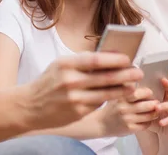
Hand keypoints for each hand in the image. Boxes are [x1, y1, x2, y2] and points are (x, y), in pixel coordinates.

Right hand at [24, 51, 142, 129]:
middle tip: (138, 72)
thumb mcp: (61, 64)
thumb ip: (82, 61)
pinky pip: (98, 104)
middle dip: (125, 75)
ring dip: (122, 89)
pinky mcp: (78, 112)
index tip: (127, 58)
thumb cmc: (49, 82)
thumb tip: (107, 55)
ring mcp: (75, 98)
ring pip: (106, 94)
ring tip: (133, 85)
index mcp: (67, 64)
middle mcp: (71, 81)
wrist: (30, 106)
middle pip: (105, 77)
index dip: (114, 59)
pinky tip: (118, 95)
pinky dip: (110, 99)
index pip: (96, 60)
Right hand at [99, 86, 159, 136]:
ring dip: (154, 113)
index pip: (137, 93)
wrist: (101, 124)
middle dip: (154, 103)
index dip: (147, 92)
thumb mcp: (116, 93)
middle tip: (157, 101)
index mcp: (121, 97)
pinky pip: (145, 125)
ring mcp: (126, 119)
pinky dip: (149, 121)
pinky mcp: (129, 129)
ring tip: (156, 109)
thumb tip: (136, 70)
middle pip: (146, 105)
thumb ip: (126, 84)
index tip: (150, 92)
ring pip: (148, 116)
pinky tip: (149, 118)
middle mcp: (123, 108)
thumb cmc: (112, 106)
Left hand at [148, 71, 167, 140]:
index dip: (164, 75)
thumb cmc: (154, 117)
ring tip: (157, 107)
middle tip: (163, 80)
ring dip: (164, 105)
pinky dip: (166, 121)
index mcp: (161, 95)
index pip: (163, 83)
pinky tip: (161, 122)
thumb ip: (141, 96)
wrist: (164, 132)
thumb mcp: (147, 106)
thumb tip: (128, 85)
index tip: (163, 68)